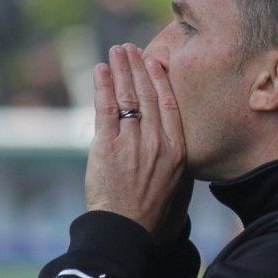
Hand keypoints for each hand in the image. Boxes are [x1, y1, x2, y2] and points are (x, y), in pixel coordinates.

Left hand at [85, 43, 185, 232]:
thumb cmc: (152, 210)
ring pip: (127, 96)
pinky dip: (102, 86)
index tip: (155, 61)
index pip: (168, 103)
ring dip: (120, 70)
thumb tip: (174, 138)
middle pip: (147, 94)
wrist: (127, 229)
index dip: (160, 79)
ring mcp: (132, 142)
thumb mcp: (177, 182)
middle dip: (138, 67)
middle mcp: (156, 141)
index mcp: (176, 148)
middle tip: (130, 49)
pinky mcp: (107, 146)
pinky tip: (100, 70)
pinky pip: (105, 109)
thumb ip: (175, 156)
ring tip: (116, 52)